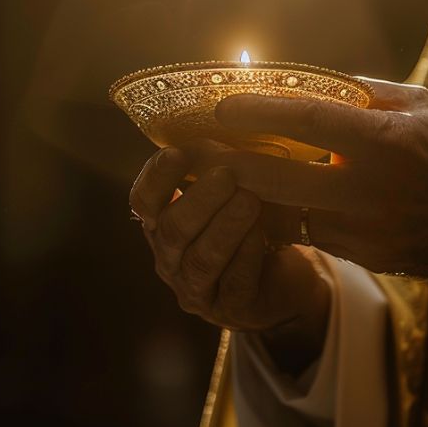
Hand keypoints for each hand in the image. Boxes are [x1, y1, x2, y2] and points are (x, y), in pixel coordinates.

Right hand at [129, 148, 330, 370]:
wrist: (284, 280)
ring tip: (249, 201)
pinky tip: (261, 234)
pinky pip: (233, 283)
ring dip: (224, 227)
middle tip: (226, 174)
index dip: (157, 178)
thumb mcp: (232, 193)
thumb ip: (221, 167)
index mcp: (162, 224)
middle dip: (199, 200)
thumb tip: (231, 118)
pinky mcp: (229, 309)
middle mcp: (170, 258)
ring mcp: (196, 288)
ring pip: (201, 259)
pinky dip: (246, 255)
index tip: (178, 153)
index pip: (143, 201)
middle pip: (172, 229)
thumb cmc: (253, 226)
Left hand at [187, 79, 427, 277]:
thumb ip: (362, 93)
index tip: (220, 108)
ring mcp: (369, 231)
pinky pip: (316, 237)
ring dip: (259, 198)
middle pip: (277, 180)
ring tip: (233, 178)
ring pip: (290, 216)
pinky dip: (295, 219)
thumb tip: (306, 82)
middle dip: (232, 166)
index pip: (304, 123)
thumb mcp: (419, 103)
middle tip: (203, 153)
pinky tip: (280, 203)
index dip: (255, 114)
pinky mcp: (371, 258)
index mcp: (384, 142)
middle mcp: (371, 190)